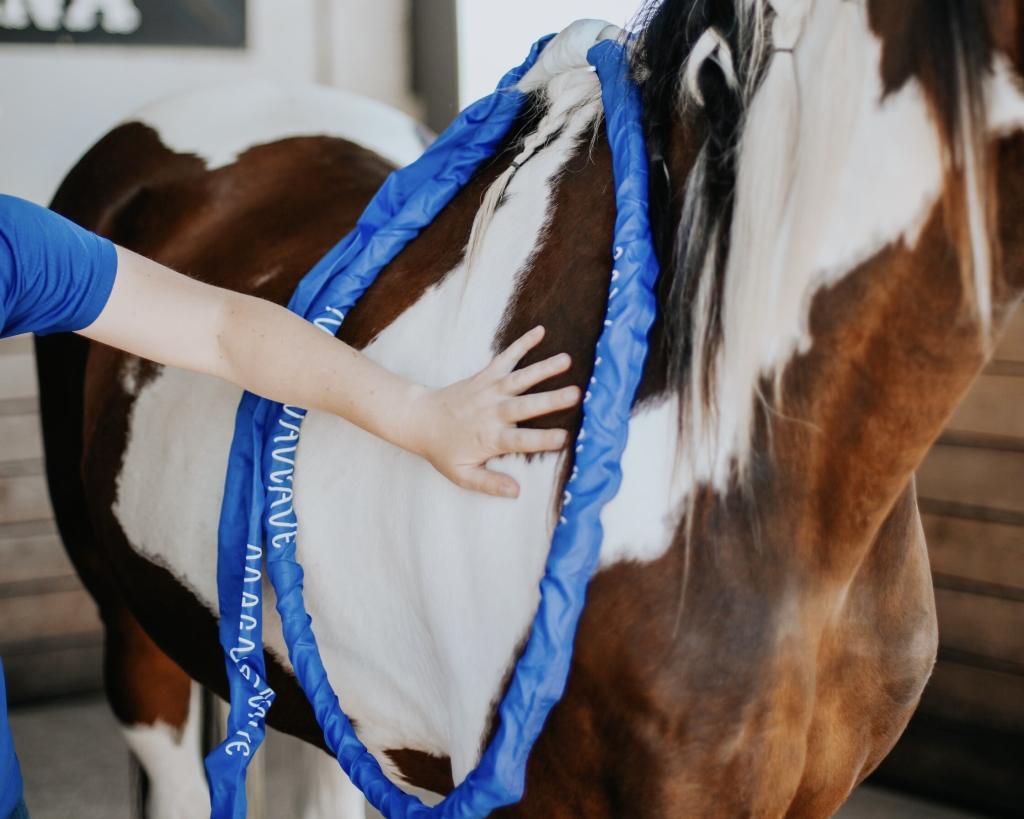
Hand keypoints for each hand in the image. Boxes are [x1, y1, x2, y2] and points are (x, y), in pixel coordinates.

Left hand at [406, 326, 579, 497]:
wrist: (420, 419)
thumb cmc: (444, 450)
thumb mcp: (462, 474)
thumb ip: (489, 483)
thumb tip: (517, 492)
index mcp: (490, 438)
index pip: (520, 440)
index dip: (542, 439)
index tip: (564, 438)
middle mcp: (492, 412)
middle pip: (525, 406)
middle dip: (551, 400)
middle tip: (576, 393)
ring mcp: (489, 391)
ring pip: (519, 379)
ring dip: (543, 369)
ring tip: (566, 360)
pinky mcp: (484, 376)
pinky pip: (505, 358)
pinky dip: (521, 344)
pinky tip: (540, 331)